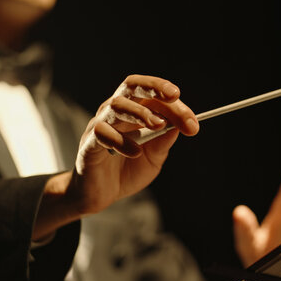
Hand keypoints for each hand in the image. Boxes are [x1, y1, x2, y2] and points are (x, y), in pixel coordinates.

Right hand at [70, 75, 198, 213]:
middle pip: (131, 86)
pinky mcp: (89, 143)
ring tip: (158, 125)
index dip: (174, 104)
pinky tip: (135, 152)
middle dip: (154, 87)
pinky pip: (102, 133)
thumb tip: (179, 125)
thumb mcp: (154, 157)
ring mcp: (100, 125)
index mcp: (133, 111)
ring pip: (116, 105)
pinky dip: (121, 140)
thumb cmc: (127, 171)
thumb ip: (163, 141)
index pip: (152, 96)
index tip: (192, 121)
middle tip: (174, 96)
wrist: (100, 194)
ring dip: (140, 112)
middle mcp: (115, 112)